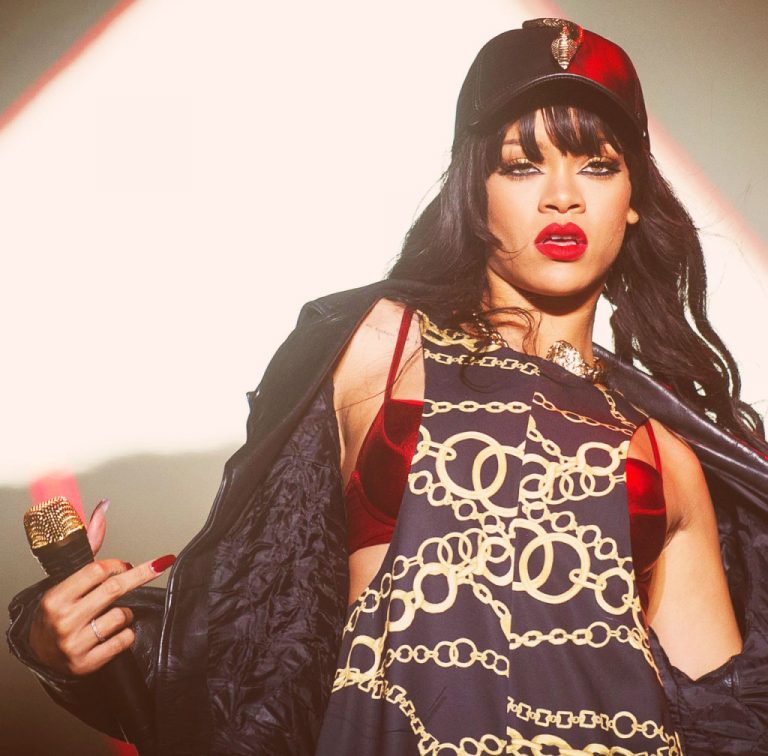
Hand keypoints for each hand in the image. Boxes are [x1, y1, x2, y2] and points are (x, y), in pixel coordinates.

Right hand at [28, 498, 174, 675]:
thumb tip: (104, 506)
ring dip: (126, 611)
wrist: (41, 652)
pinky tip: (113, 633)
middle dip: (140, 575)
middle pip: (115, 589)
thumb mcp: (69, 578)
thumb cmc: (60, 609)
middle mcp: (63, 620)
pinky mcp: (87, 664)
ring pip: (123, 615)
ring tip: (110, 614)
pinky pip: (124, 640)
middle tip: (158, 565)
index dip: (117, 565)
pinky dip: (127, 633)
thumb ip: (91, 544)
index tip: (124, 566)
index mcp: (56, 597)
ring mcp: (74, 644)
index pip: (98, 571)